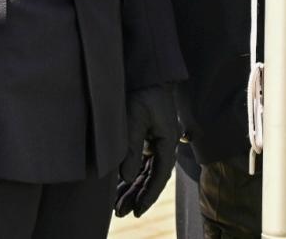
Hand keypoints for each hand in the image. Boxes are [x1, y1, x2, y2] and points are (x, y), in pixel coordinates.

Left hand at [114, 85, 179, 216]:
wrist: (146, 71)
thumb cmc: (142, 91)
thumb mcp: (134, 118)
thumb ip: (131, 147)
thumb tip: (126, 177)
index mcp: (167, 140)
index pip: (160, 174)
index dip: (148, 194)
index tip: (137, 211)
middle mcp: (164, 143)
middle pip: (152, 177)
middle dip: (138, 196)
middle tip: (122, 212)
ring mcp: (155, 141)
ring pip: (145, 172)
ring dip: (133, 188)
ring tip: (118, 206)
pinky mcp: (146, 137)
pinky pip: (140, 162)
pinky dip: (131, 176)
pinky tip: (120, 187)